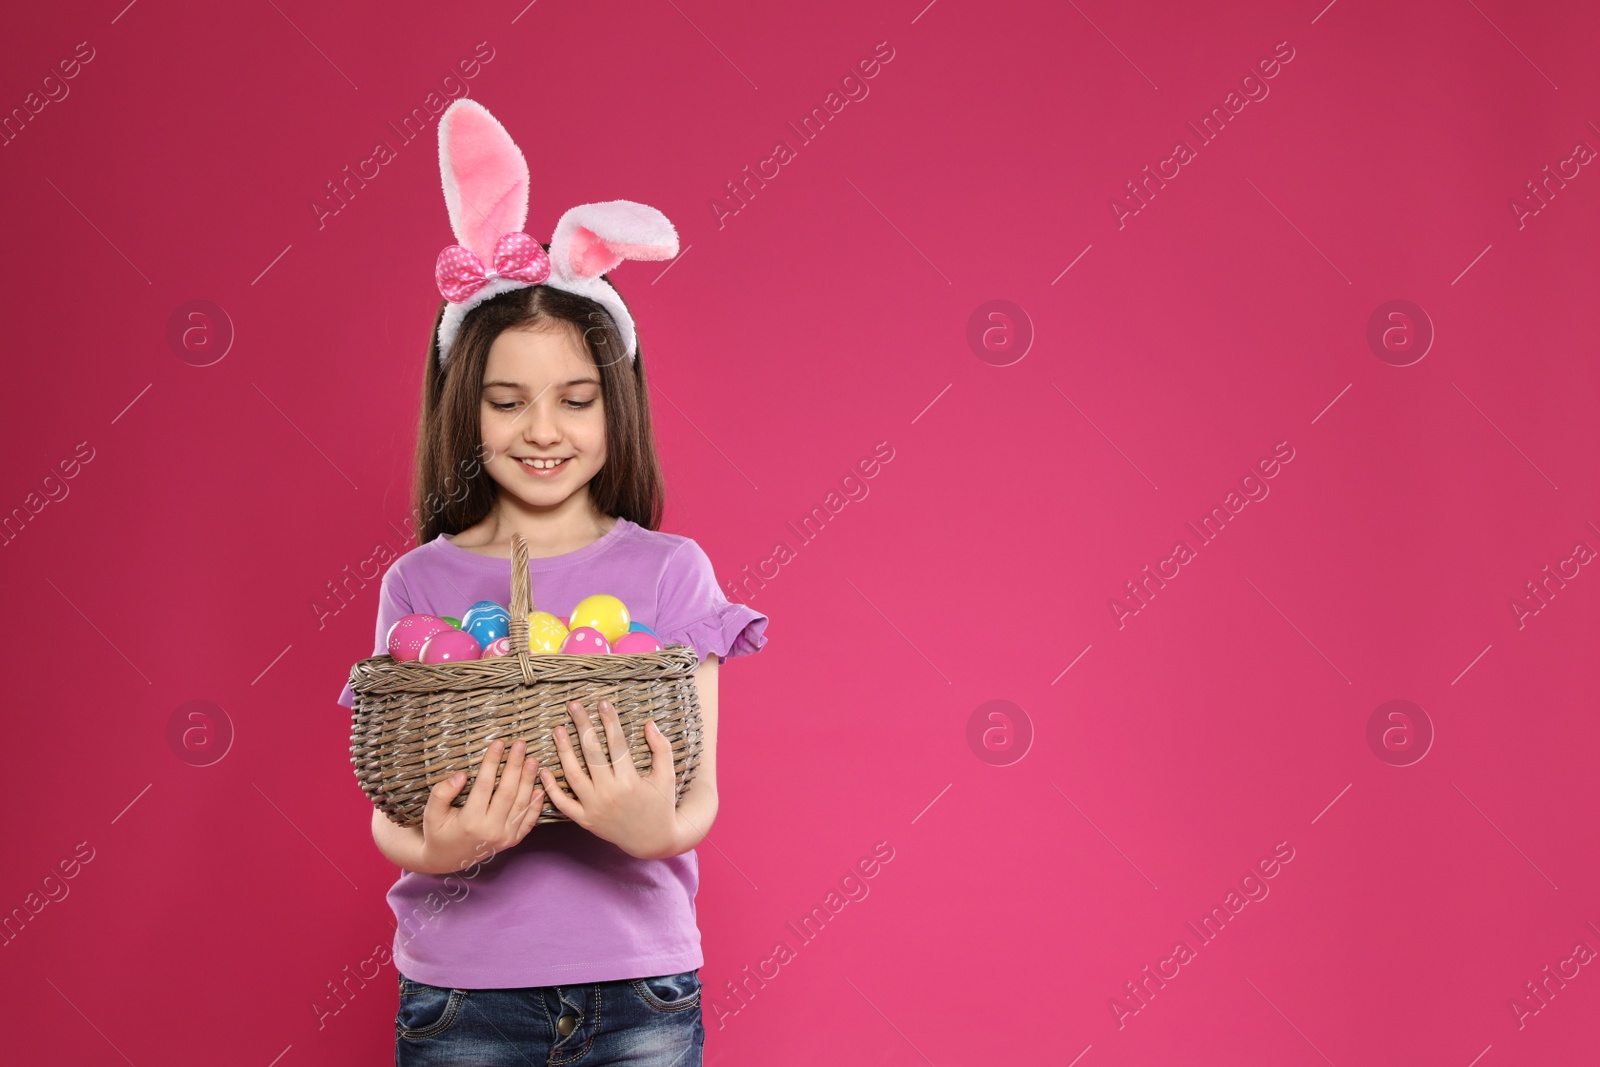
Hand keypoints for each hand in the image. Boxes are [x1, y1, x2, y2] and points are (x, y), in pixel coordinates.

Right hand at [418, 738, 545, 874]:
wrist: (446, 860)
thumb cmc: (437, 832)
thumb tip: (461, 775)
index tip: (498, 743)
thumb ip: (442, 792)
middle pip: (507, 791)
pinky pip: (529, 820)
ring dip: (529, 780)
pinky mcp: (513, 841)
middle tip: (521, 744)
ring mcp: (505, 837)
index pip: (484, 785)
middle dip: (515, 765)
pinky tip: (540, 786)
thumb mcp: (431, 813)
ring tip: (533, 759)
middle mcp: (491, 830)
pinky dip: (536, 804)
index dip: (492, 762)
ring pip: (521, 804)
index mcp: (470, 822)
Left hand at [542, 699, 680, 859]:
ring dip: (563, 751)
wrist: (653, 841)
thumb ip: (661, 749)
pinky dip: (551, 788)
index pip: (616, 743)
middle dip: (582, 726)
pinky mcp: (586, 821)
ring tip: (557, 730)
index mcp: (630, 781)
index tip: (602, 703)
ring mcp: (595, 808)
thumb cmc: (662, 805)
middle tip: (573, 706)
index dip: (610, 721)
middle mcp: (609, 793)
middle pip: (592, 754)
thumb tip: (649, 723)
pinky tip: (544, 768)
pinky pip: (563, 803)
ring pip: (573, 775)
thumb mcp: (667, 777)